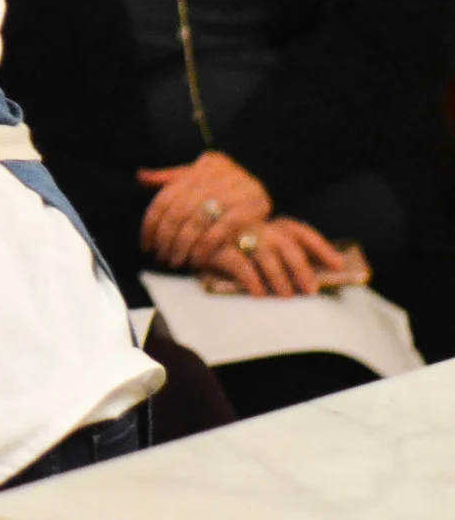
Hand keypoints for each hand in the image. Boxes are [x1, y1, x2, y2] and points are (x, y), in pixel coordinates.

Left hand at [138, 150, 271, 269]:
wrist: (271, 188)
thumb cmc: (227, 188)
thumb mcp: (200, 178)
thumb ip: (171, 179)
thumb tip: (141, 177)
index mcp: (204, 165)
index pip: (168, 196)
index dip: (152, 222)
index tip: (146, 244)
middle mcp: (220, 173)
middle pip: (181, 208)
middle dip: (167, 236)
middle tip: (161, 256)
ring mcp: (238, 187)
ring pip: (199, 219)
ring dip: (185, 244)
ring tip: (176, 260)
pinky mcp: (255, 205)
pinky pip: (224, 228)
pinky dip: (208, 245)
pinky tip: (198, 258)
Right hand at [197, 217, 348, 298]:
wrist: (181, 237)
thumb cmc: (224, 245)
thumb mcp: (251, 242)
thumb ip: (275, 253)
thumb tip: (309, 275)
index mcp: (267, 222)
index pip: (299, 231)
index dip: (321, 247)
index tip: (337, 264)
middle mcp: (255, 225)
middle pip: (287, 244)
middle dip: (301, 268)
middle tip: (310, 291)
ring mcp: (236, 235)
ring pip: (266, 255)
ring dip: (279, 278)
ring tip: (286, 297)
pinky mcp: (217, 248)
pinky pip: (241, 265)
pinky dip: (252, 280)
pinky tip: (258, 294)